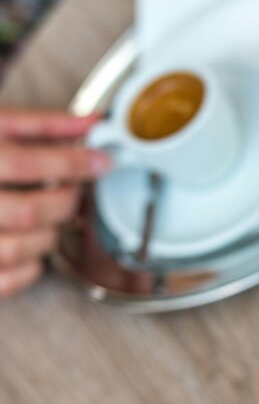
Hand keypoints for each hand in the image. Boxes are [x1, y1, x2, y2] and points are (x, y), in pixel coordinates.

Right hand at [0, 109, 110, 296]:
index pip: (26, 163)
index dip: (71, 164)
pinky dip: (31, 267)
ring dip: (50, 234)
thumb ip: (44, 125)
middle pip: (28, 211)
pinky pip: (6, 280)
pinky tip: (32, 244)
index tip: (102, 161)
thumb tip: (93, 123)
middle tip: (76, 190)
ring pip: (18, 248)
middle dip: (66, 201)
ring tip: (51, 216)